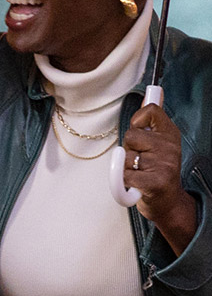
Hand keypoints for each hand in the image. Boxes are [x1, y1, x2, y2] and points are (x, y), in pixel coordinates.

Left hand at [123, 104, 196, 253]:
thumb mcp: (157, 142)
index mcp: (170, 135)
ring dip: (126, 168)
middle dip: (128, 149)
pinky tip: (136, 185)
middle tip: (140, 161)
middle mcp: (170, 148)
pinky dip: (123, 182)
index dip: (138, 121)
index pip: (151, 110)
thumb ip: (152, 120)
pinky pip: (124, 175)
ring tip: (140, 174)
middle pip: (130, 136)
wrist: (167, 203)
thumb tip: (153, 92)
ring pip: (125, 157)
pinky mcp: (155, 183)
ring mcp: (164, 165)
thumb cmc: (155, 170)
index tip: (142, 133)